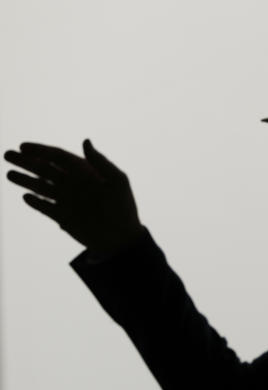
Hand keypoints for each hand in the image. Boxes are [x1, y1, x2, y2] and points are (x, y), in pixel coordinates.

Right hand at [4, 139, 144, 256]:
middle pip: (45, 169)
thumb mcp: (117, 182)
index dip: (41, 150)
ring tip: (9, 174)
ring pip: (41, 186)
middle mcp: (72, 183)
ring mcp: (65, 199)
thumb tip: (85, 141)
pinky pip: (44, 207)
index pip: (59, 157)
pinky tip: (26, 197)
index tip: (23, 146)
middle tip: (7, 155)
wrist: (122, 239)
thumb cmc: (124, 207)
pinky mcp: (61, 216)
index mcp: (85, 172)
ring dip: (25, 180)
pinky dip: (35, 202)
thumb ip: (101, 162)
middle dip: (26, 162)